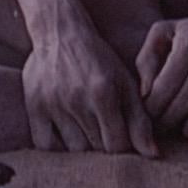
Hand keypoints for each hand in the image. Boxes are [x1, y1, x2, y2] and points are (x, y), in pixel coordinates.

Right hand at [22, 0, 157, 157]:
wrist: (60, 33)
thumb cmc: (98, 60)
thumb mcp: (125, 83)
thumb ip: (140, 120)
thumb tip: (153, 155)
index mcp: (103, 92)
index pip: (116, 144)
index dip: (123, 146)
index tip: (122, 137)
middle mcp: (76, 99)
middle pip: (96, 148)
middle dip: (104, 145)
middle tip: (104, 132)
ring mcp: (52, 104)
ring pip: (73, 149)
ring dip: (83, 146)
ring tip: (87, 131)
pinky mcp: (34, 106)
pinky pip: (45, 144)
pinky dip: (57, 146)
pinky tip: (66, 136)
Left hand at [135, 8, 187, 138]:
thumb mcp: (165, 32)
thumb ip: (147, 58)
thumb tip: (145, 92)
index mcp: (187, 42)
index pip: (166, 85)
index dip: (154, 107)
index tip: (149, 119)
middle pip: (187, 97)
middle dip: (171, 119)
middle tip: (164, 130)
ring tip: (186, 131)